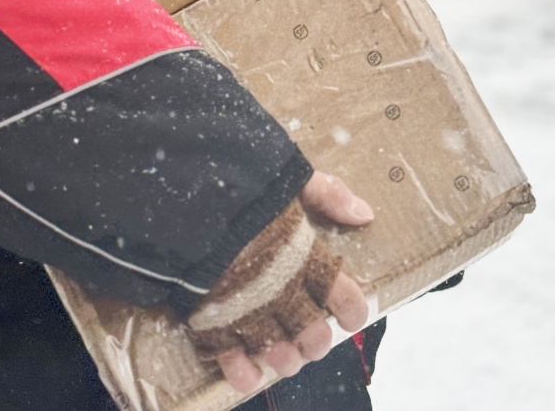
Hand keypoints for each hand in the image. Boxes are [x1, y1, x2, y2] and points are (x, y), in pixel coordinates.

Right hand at [214, 172, 372, 393]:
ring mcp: (247, 308)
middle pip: (312, 332)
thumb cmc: (245, 185)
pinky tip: (251, 375)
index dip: (352, 309)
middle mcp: (281, 289)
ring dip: (286, 358)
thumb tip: (365, 214)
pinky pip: (230, 356)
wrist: (188, 193)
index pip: (343, 294)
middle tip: (314, 340)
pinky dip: (242, 370)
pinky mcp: (213, 317)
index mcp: (305, 256)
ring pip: (277, 351)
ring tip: (287, 356)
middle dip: (317, 341)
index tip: (353, 316)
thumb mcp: (292, 178)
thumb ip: (328, 194)